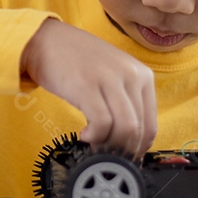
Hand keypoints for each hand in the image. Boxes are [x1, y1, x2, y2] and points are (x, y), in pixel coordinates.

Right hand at [21, 19, 156, 153]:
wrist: (46, 39)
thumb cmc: (78, 61)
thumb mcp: (113, 75)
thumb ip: (125, 101)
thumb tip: (128, 141)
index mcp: (142, 75)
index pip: (151, 124)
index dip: (138, 148)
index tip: (125, 158)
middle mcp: (131, 75)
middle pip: (138, 130)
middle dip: (122, 151)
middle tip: (107, 157)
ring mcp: (109, 79)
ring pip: (124, 129)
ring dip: (109, 146)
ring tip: (94, 146)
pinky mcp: (87, 86)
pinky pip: (102, 123)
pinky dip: (95, 137)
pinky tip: (84, 135)